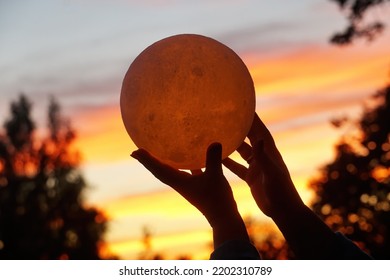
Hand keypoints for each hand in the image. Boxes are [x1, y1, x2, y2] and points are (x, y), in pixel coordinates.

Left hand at [131, 143, 247, 248]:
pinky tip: (186, 157)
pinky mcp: (196, 186)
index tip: (135, 151)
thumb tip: (215, 142)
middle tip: (136, 151)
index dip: (147, 160)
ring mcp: (187, 185)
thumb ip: (213, 159)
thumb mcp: (215, 176)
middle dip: (148, 161)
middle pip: (159, 170)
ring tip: (154, 153)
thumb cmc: (216, 198)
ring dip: (160, 163)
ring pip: (170, 171)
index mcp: (179, 181)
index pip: (158, 169)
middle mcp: (179, 183)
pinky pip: (184, 172)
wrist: (222, 217)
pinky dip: (181, 164)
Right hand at [223, 113, 303, 218]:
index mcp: (269, 153)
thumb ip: (263, 157)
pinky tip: (217, 157)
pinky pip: (238, 167)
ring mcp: (257, 167)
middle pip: (250, 138)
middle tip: (228, 117)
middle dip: (241, 127)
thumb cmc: (281, 191)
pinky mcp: (251, 178)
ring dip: (233, 144)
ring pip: (242, 152)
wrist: (283, 210)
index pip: (260, 131)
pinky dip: (229, 162)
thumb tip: (258, 138)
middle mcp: (263, 157)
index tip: (244, 107)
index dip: (253, 119)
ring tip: (219, 134)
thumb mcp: (272, 173)